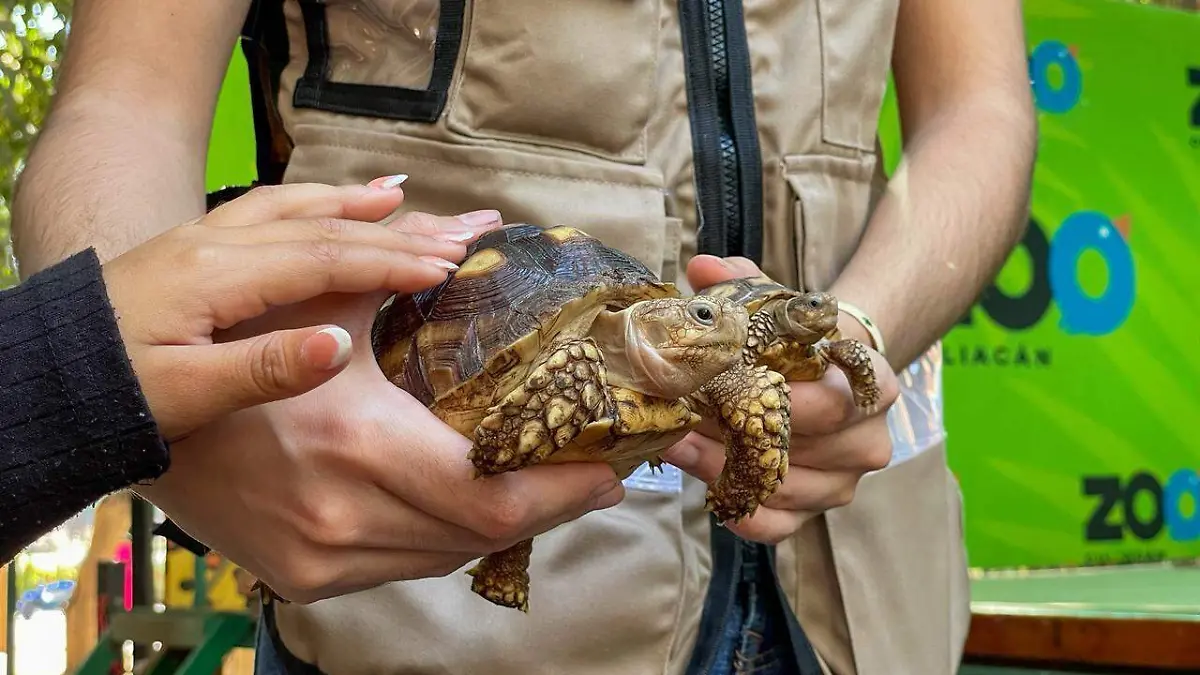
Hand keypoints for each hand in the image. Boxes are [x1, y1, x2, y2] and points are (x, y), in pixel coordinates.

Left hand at [103, 180, 463, 441]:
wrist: (45, 372)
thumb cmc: (110, 390)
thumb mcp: (181, 394)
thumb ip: (261, 371)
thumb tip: (339, 349)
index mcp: (218, 279)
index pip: (324, 259)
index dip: (389, 262)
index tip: (448, 267)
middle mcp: (219, 246)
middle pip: (326, 227)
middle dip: (399, 229)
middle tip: (464, 229)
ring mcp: (211, 240)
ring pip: (302, 211)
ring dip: (361, 207)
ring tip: (410, 199)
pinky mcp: (203, 248)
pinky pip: (275, 210)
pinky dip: (319, 202)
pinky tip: (344, 202)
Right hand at [135, 194, 625, 603]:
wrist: (143, 412)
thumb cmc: (237, 341)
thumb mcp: (324, 296)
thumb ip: (409, 263)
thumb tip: (484, 226)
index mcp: (355, 446)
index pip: (492, 498)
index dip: (564, 489)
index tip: (611, 466)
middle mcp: (340, 518)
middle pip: (483, 536)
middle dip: (551, 508)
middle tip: (594, 475)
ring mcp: (321, 560)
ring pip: (448, 558)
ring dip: (503, 524)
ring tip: (546, 485)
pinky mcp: (305, 579)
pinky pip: (407, 566)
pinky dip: (449, 536)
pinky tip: (472, 503)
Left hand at [664, 256, 898, 543]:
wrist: (825, 375)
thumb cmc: (798, 341)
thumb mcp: (778, 305)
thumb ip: (743, 283)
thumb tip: (704, 268)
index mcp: (871, 382)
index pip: (836, 398)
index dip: (779, 393)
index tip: (727, 379)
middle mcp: (868, 438)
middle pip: (805, 447)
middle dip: (738, 429)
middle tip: (683, 411)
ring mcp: (844, 481)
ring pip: (784, 488)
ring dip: (723, 466)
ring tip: (676, 440)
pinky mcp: (815, 513)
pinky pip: (777, 527)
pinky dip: (737, 510)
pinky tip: (702, 481)